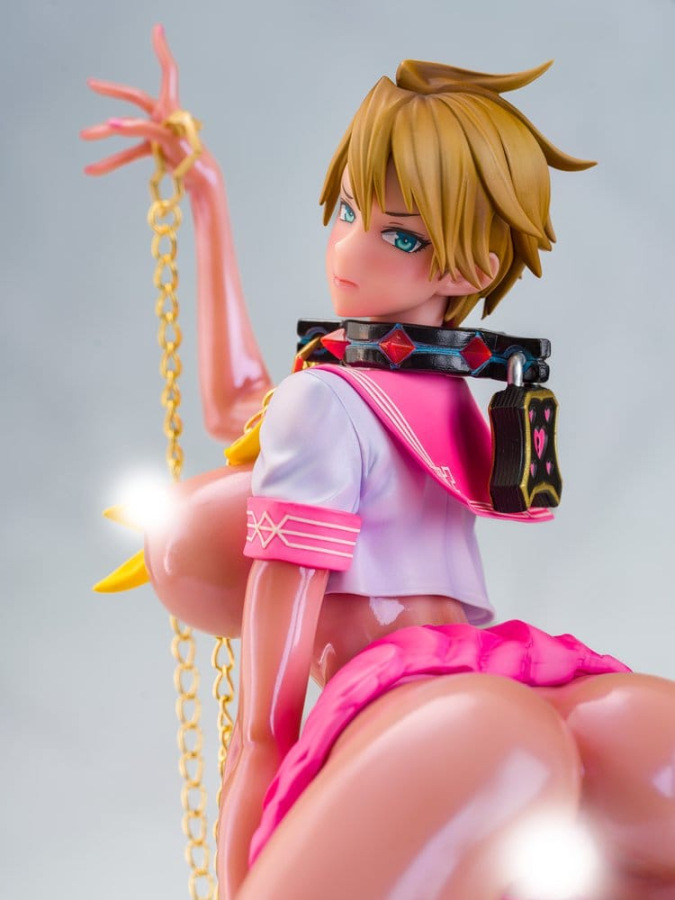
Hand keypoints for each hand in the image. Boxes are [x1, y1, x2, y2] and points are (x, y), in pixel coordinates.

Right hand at [81, 24, 205, 181]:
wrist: (201, 182)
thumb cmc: (191, 158)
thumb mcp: (165, 139)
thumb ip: (140, 128)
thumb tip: (111, 124)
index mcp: (170, 107)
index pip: (168, 72)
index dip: (162, 50)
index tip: (157, 30)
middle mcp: (162, 116)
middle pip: (134, 97)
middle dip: (112, 91)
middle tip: (92, 84)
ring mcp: (156, 133)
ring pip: (125, 130)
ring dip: (104, 133)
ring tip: (84, 135)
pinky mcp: (153, 151)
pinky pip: (128, 154)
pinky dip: (111, 162)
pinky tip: (92, 169)